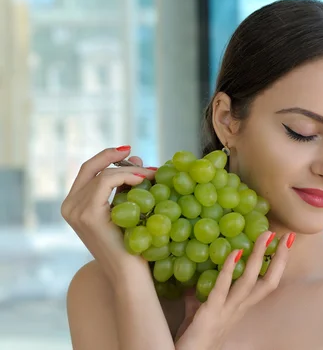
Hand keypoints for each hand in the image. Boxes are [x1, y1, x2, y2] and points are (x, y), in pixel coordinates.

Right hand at [61, 146, 156, 284]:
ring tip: (152, 174)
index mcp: (74, 205)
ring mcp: (76, 210)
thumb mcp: (125, 208)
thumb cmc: (131, 244)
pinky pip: (107, 181)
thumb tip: (136, 158)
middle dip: (115, 157)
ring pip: (103, 174)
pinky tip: (143, 180)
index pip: (87, 170)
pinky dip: (127, 176)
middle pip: (90, 167)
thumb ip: (125, 185)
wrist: (129, 273)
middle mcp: (69, 206)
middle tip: (138, 155)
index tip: (128, 151)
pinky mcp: (88, 214)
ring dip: (130, 170)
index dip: (106, 156)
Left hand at [175, 230, 293, 349]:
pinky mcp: (211, 312)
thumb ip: (202, 298)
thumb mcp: (201, 313)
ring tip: (265, 237)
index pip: (266, 283)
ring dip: (258, 257)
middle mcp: (240, 308)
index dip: (278, 264)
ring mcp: (227, 310)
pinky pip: (222, 288)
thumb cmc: (195, 338)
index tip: (285, 242)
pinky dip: (228, 270)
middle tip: (286, 236)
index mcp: (240, 307)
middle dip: (279, 259)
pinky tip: (234, 252)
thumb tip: (195, 283)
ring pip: (249, 282)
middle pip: (267, 282)